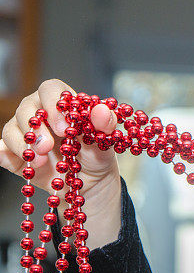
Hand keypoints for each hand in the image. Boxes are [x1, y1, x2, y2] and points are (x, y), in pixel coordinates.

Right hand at [0, 79, 123, 248]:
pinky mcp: (15, 154)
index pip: (51, 89)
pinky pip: (2, 150)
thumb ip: (105, 126)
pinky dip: (4, 155)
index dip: (53, 103)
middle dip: (36, 128)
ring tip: (40, 162)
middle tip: (48, 147)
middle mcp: (39, 113)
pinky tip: (21, 163)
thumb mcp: (105, 142)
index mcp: (62, 103)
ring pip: (11, 129)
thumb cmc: (96, 155)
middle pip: (26, 108)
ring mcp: (26, 133)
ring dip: (24, 145)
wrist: (88, 182)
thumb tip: (102, 111)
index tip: (62, 127)